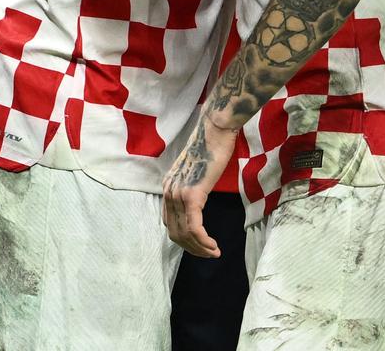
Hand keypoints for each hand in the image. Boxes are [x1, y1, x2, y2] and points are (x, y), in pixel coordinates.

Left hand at [161, 114, 238, 256]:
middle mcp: (168, 192)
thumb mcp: (195, 170)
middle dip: (192, 249)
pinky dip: (203, 240)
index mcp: (168, 187)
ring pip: (185, 234)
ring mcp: (178, 194)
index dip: (184, 240)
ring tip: (214, 253)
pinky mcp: (192, 195)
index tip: (200, 246)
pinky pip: (195, 227)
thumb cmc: (211, 146)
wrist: (216, 129)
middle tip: (209, 254)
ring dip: (200, 248)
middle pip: (175, 233)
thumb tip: (198, 199)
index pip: (170, 223)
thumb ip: (191, 185)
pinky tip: (213, 246)